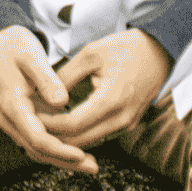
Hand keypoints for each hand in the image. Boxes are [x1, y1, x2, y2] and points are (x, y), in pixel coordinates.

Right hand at [0, 25, 94, 175]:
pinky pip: (36, 139)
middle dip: (65, 161)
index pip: (37, 139)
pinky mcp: (18, 118)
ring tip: (88, 162)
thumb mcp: (32, 56)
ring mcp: (12, 120)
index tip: (81, 154)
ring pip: (36, 149)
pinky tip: (74, 146)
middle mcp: (9, 119)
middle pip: (37, 151)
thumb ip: (47, 80)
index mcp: (12, 105)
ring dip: (61, 158)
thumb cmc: (14, 46)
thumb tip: (63, 103)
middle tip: (92, 166)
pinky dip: (54, 147)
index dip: (60, 149)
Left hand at [42, 29, 171, 151]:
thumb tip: (43, 94)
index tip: (32, 114)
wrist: (159, 51)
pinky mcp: (128, 125)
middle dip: (54, 135)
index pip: (72, 124)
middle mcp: (120, 119)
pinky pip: (99, 137)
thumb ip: (66, 75)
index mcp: (111, 99)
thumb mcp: (92, 53)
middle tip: (33, 123)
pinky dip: (81, 134)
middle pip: (79, 141)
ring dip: (66, 137)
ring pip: (88, 142)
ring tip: (45, 123)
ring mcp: (126, 125)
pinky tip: (65, 124)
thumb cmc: (126, 48)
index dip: (49, 123)